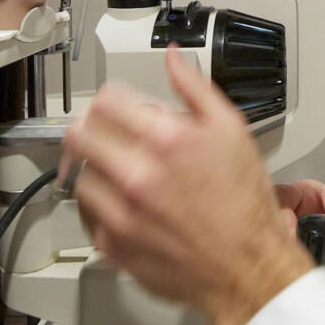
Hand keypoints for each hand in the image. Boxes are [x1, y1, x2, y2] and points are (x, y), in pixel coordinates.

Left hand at [58, 46, 313, 324]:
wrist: (248, 266)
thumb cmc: (244, 204)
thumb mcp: (232, 129)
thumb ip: (195, 87)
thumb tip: (173, 58)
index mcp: (165, 141)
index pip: (106, 101)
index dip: (111, 97)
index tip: (117, 104)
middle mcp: (137, 177)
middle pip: (79, 134)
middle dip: (92, 126)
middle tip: (105, 131)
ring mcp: (120, 214)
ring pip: (77, 174)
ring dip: (92, 165)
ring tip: (115, 168)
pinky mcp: (112, 245)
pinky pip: (84, 213)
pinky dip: (96, 202)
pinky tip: (119, 200)